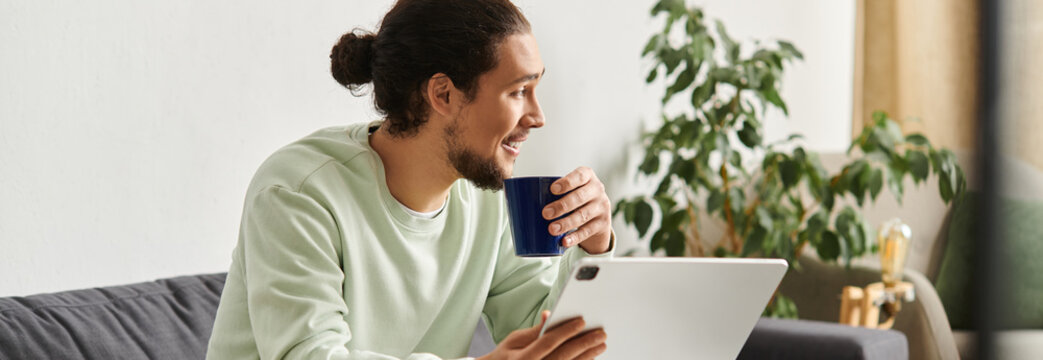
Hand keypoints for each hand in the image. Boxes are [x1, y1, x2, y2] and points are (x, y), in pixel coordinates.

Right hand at [478, 311, 606, 359]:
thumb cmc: (506, 357)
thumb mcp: (514, 340)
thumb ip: (534, 330)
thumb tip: (549, 315)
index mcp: (523, 359)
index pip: (548, 342)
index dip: (566, 331)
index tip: (582, 321)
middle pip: (563, 356)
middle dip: (584, 344)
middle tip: (600, 334)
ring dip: (588, 356)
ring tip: (600, 345)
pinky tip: (590, 357)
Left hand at [542, 167, 612, 253]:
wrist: (599, 214)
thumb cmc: (576, 198)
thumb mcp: (572, 188)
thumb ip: (554, 190)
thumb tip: (519, 197)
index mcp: (588, 177)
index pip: (580, 176)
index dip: (567, 182)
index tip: (552, 189)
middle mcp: (597, 190)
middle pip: (580, 197)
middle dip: (562, 206)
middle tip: (545, 213)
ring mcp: (601, 207)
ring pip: (583, 215)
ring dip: (566, 223)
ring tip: (551, 229)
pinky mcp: (602, 224)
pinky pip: (587, 231)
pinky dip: (575, 237)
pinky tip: (564, 241)